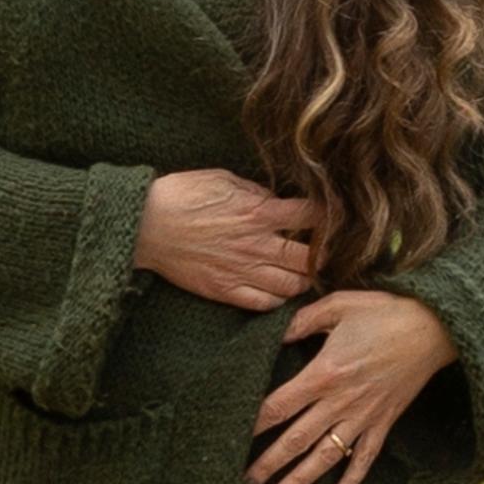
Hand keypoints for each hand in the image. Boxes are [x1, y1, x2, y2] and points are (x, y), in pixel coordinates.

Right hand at [134, 169, 320, 309]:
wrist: (145, 225)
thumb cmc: (181, 194)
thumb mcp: (222, 178)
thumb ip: (255, 192)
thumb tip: (276, 201)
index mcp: (257, 212)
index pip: (310, 217)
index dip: (330, 217)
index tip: (337, 217)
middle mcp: (256, 245)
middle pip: (309, 259)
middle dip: (324, 256)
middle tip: (327, 253)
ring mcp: (242, 272)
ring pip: (292, 287)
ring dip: (304, 280)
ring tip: (304, 273)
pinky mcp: (225, 291)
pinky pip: (264, 305)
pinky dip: (279, 301)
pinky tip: (279, 291)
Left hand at [240, 290, 459, 483]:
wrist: (433, 328)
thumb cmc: (383, 312)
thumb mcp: (338, 305)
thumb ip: (302, 321)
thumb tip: (273, 334)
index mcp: (325, 372)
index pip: (281, 405)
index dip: (255, 424)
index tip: (232, 438)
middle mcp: (341, 401)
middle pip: (297, 439)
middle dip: (268, 464)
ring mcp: (364, 417)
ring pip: (326, 457)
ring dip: (301, 481)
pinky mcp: (384, 423)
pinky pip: (364, 460)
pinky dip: (351, 483)